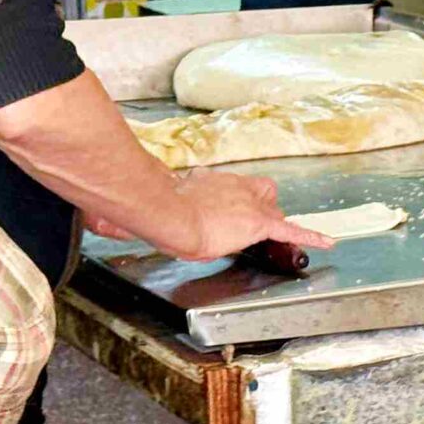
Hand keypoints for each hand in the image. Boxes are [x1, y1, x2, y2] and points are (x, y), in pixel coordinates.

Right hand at [109, 170, 332, 261]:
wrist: (170, 214)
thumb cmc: (156, 212)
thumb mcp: (143, 207)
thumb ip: (126, 215)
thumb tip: (95, 221)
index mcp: (209, 181)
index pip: (228, 185)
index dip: (231, 197)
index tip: (222, 205)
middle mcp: (233, 185)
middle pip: (258, 191)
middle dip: (257, 204)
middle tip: (247, 221)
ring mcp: (249, 203)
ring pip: (272, 207)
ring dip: (272, 219)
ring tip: (270, 232)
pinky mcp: (260, 222)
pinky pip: (292, 229)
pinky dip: (310, 236)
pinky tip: (328, 242)